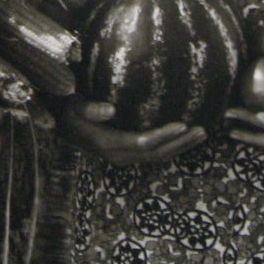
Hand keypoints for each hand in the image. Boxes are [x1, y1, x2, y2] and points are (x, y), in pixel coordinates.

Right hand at [60, 96, 206, 166]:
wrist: (61, 126)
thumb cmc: (68, 111)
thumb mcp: (74, 107)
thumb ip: (90, 109)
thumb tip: (111, 110)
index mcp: (109, 144)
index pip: (143, 143)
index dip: (165, 135)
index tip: (183, 124)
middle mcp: (119, 155)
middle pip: (156, 153)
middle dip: (181, 144)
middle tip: (202, 130)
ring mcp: (124, 157)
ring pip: (158, 156)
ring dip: (180, 146)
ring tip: (201, 134)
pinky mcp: (127, 153)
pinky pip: (153, 152)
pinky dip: (171, 146)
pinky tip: (183, 136)